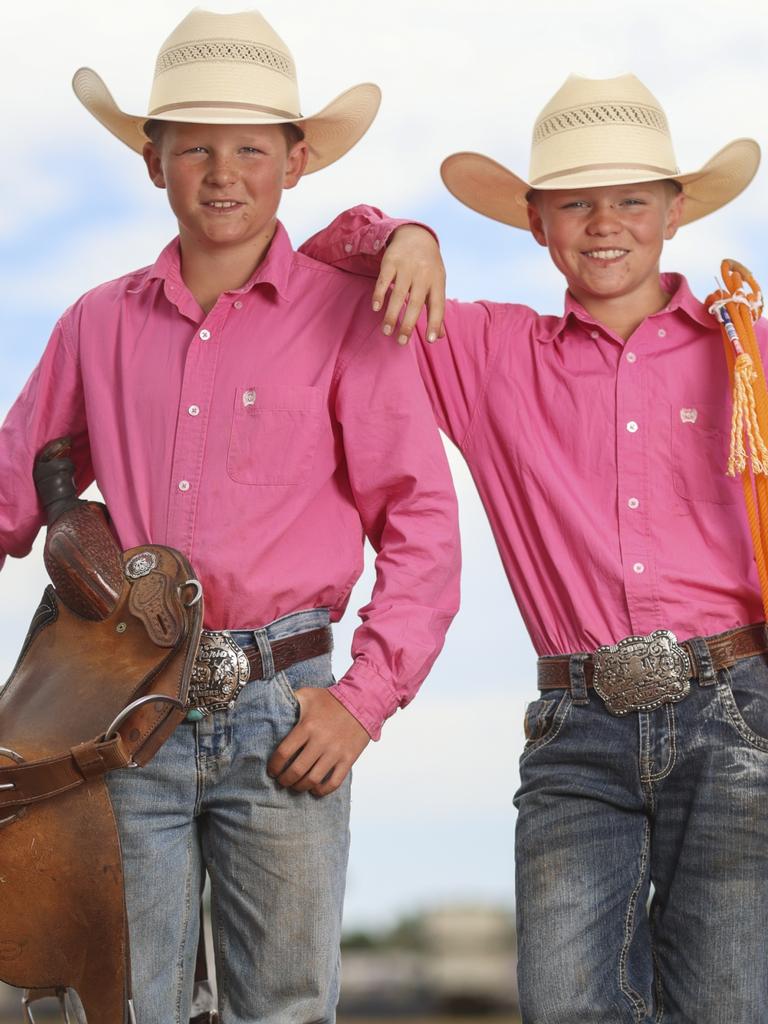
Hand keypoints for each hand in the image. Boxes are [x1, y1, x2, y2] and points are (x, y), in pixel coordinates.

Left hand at [267, 687, 369, 795]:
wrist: (362, 701)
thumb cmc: (331, 699)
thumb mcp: (308, 695)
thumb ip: (290, 701)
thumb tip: (272, 706)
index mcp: (307, 726)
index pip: (283, 753)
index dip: (274, 766)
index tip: (272, 770)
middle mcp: (320, 741)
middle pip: (296, 771)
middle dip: (285, 780)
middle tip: (281, 781)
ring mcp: (335, 752)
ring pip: (313, 780)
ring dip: (300, 787)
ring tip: (296, 786)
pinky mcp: (348, 759)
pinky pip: (334, 782)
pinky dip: (322, 790)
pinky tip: (315, 789)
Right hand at [372, 225, 445, 345]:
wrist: (416, 236)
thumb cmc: (428, 267)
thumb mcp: (437, 284)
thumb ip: (436, 310)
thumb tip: (439, 336)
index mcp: (437, 282)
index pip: (438, 305)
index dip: (435, 322)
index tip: (431, 340)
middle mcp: (423, 274)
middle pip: (416, 302)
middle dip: (408, 323)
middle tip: (401, 342)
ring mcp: (407, 267)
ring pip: (398, 294)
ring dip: (392, 314)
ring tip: (386, 331)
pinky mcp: (391, 261)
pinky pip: (384, 280)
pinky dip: (379, 294)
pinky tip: (375, 308)